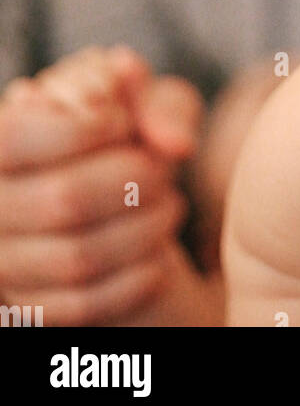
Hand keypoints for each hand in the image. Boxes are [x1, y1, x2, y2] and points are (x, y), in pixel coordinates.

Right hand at [0, 46, 202, 324]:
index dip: (85, 129)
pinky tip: (160, 257)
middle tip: (162, 172)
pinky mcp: (32, 304)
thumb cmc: (127, 128)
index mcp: (1, 139)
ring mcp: (6, 260)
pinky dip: (133, 282)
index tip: (125, 124)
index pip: (17, 138)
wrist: (120, 188)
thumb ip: (161, 106)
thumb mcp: (146, 100)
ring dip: (142, 233)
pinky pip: (83, 305)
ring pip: (77, 258)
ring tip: (170, 208)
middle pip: (62, 200)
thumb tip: (176, 147)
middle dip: (132, 183)